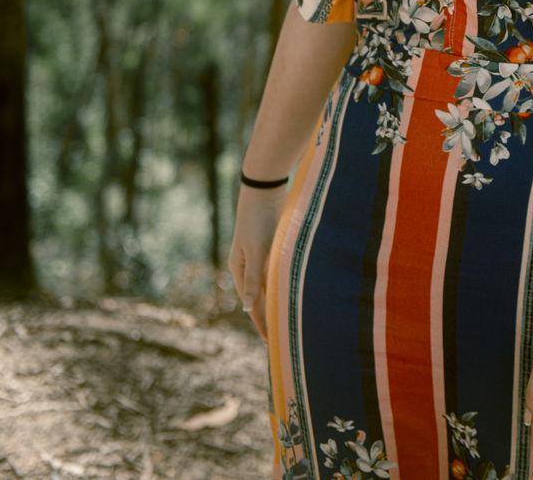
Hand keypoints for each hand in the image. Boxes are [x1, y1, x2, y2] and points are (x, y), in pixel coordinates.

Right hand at [227, 184, 287, 343]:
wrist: (264, 190)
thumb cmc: (257, 220)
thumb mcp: (256, 250)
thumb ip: (254, 279)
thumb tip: (246, 309)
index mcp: (240, 270)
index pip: (251, 304)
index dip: (261, 323)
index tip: (271, 343)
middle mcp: (249, 266)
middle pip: (259, 298)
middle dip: (270, 316)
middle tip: (283, 338)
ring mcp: (260, 256)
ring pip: (269, 285)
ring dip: (278, 300)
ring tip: (290, 319)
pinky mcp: (271, 246)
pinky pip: (277, 272)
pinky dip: (283, 284)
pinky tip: (292, 291)